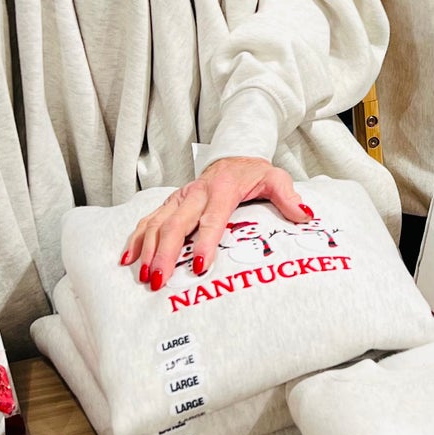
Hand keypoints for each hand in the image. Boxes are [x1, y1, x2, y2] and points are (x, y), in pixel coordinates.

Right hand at [122, 159, 310, 292]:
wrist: (233, 154)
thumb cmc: (253, 172)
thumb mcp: (275, 178)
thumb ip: (288, 196)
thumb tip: (305, 215)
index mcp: (222, 190)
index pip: (212, 219)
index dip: (205, 243)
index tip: (199, 266)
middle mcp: (196, 193)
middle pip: (176, 224)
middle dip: (166, 254)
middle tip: (160, 280)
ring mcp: (180, 198)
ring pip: (157, 223)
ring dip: (148, 250)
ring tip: (144, 276)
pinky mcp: (170, 202)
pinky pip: (149, 220)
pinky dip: (137, 239)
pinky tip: (128, 259)